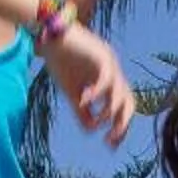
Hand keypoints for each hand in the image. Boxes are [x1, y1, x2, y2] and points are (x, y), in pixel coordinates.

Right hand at [42, 21, 134, 146]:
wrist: (47, 33)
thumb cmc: (59, 60)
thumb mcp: (71, 92)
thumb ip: (82, 110)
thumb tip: (90, 130)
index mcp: (109, 80)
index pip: (123, 107)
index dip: (120, 127)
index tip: (110, 144)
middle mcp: (113, 72)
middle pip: (129, 102)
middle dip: (122, 123)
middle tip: (110, 140)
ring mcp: (109, 63)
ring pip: (120, 93)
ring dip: (109, 112)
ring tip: (96, 122)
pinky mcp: (101, 55)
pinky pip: (106, 80)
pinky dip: (97, 94)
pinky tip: (84, 101)